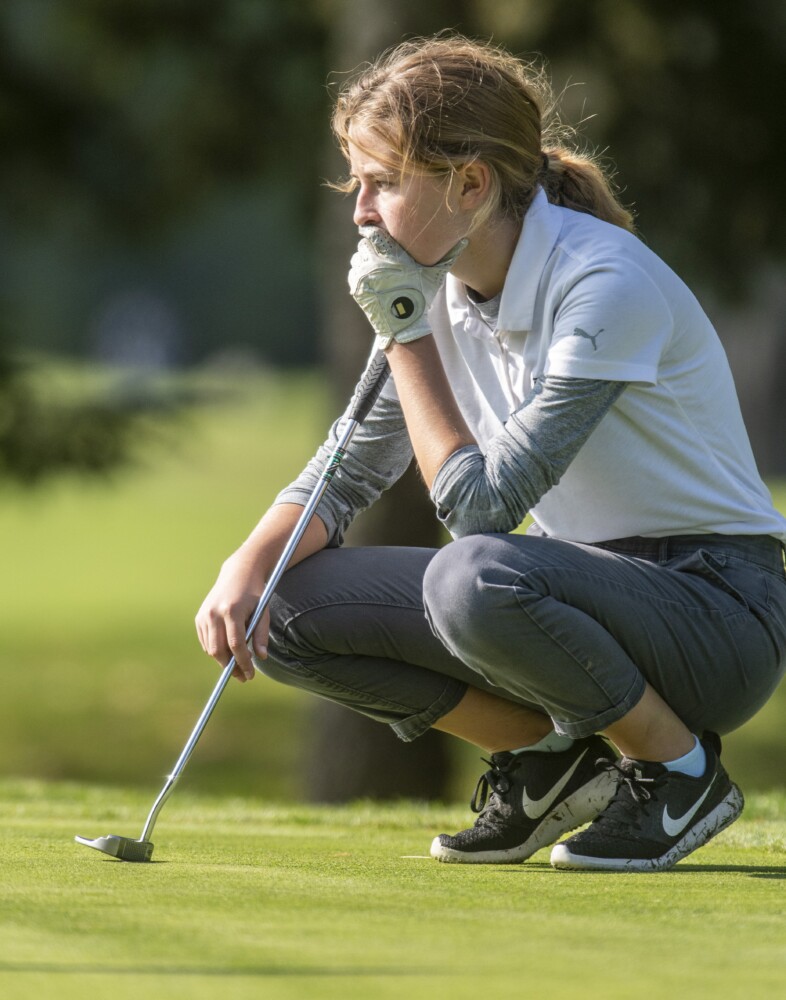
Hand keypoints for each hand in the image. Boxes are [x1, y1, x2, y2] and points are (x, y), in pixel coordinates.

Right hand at [195, 553, 268, 682]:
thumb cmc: (255, 594)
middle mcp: (214, 613)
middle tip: (243, 676)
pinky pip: (206, 642)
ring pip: (211, 648)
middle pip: (219, 650)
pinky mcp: (199, 617)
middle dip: (231, 667)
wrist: (238, 573)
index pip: (236, 644)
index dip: (243, 662)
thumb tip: (261, 657)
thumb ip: (261, 635)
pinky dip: (216, 651)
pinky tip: (228, 653)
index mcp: (232, 610)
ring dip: (223, 661)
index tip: (250, 675)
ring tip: (237, 667)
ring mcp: (204, 615)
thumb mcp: (263, 612)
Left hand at [348, 226, 466, 350]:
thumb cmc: (421, 296)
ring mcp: (362, 273)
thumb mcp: (435, 275)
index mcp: (390, 253)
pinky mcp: (355, 286)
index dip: (375, 233)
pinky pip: (354, 272)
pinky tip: (374, 282)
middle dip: (372, 248)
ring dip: (365, 261)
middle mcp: (373, 260)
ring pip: (358, 257)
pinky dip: (360, 274)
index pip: (373, 232)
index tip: (381, 238)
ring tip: (378, 271)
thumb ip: (447, 256)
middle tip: (383, 258)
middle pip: (365, 244)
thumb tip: (466, 240)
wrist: (404, 322)